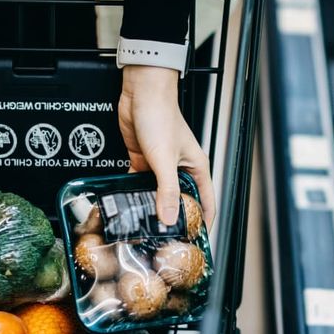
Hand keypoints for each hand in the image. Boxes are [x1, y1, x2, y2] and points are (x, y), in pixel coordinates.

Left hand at [118, 66, 214, 229]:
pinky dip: (134, 193)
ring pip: (157, 193)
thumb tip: (168, 218)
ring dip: (150, 207)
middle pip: (180, 200)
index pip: (206, 201)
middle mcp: (180, 168)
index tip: (195, 241)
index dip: (203, 222)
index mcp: (196, 167)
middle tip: (163, 239)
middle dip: (173, 218)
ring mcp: (160, 165)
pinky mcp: (143, 160)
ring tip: (142, 226)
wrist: (141, 92)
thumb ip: (166, 190)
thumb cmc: (161, 115)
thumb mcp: (165, 159)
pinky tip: (127, 205)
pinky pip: (140, 183)